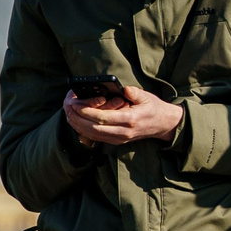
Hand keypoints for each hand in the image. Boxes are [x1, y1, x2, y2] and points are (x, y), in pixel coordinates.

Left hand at [64, 84, 185, 146]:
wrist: (163, 125)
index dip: (86, 111)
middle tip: (67, 108)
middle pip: (94, 128)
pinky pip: (97, 137)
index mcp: (130, 120)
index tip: (75, 103)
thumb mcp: (147, 97)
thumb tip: (124, 89)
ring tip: (68, 114)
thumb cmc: (154, 108)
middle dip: (78, 118)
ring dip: (78, 125)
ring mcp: (120, 138)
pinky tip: (77, 123)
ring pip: (93, 135)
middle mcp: (123, 132)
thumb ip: (134, 93)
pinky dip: (84, 131)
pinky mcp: (117, 141)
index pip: (102, 118)